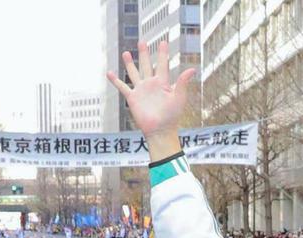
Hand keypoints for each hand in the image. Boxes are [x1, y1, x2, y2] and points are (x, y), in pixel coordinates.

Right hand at [106, 40, 196, 155]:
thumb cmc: (172, 117)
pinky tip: (109, 73)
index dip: (162, 54)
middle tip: (142, 42)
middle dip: (145, 54)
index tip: (163, 42)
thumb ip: (183, 82)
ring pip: (134, 73)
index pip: (162, 64)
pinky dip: (115, 80)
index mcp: (163, 83)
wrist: (160, 131)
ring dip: (130, 63)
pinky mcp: (132, 98)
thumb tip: (192, 69)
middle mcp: (151, 85)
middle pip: (147, 65)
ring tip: (126, 52)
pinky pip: (122, 87)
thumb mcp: (179, 97)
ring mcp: (141, 91)